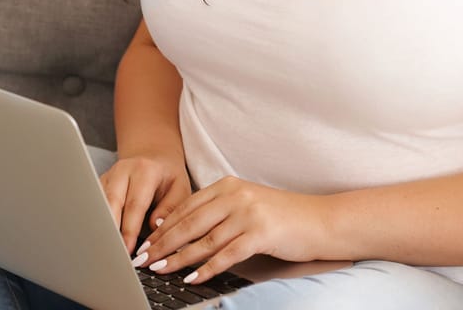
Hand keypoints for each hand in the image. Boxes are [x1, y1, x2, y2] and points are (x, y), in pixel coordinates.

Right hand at [99, 153, 192, 254]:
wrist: (153, 156)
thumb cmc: (168, 176)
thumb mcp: (180, 189)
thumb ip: (170, 208)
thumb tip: (156, 228)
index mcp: (144, 170)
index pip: (135, 204)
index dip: (129, 229)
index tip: (128, 250)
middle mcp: (122, 171)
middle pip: (111, 203)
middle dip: (111, 230)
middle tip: (113, 254)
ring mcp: (108, 177)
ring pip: (99, 204)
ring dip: (101, 227)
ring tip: (105, 250)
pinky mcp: (99, 184)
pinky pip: (94, 204)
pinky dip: (96, 222)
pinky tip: (100, 239)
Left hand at [130, 176, 330, 284]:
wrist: (320, 220)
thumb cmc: (282, 216)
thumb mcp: (246, 204)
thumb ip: (218, 211)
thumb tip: (183, 232)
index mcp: (227, 185)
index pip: (185, 207)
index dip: (162, 226)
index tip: (145, 241)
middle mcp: (235, 195)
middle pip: (189, 223)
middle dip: (162, 243)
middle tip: (143, 258)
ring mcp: (247, 213)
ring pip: (203, 240)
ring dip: (178, 258)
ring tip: (159, 269)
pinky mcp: (260, 233)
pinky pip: (226, 255)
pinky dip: (206, 268)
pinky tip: (192, 277)